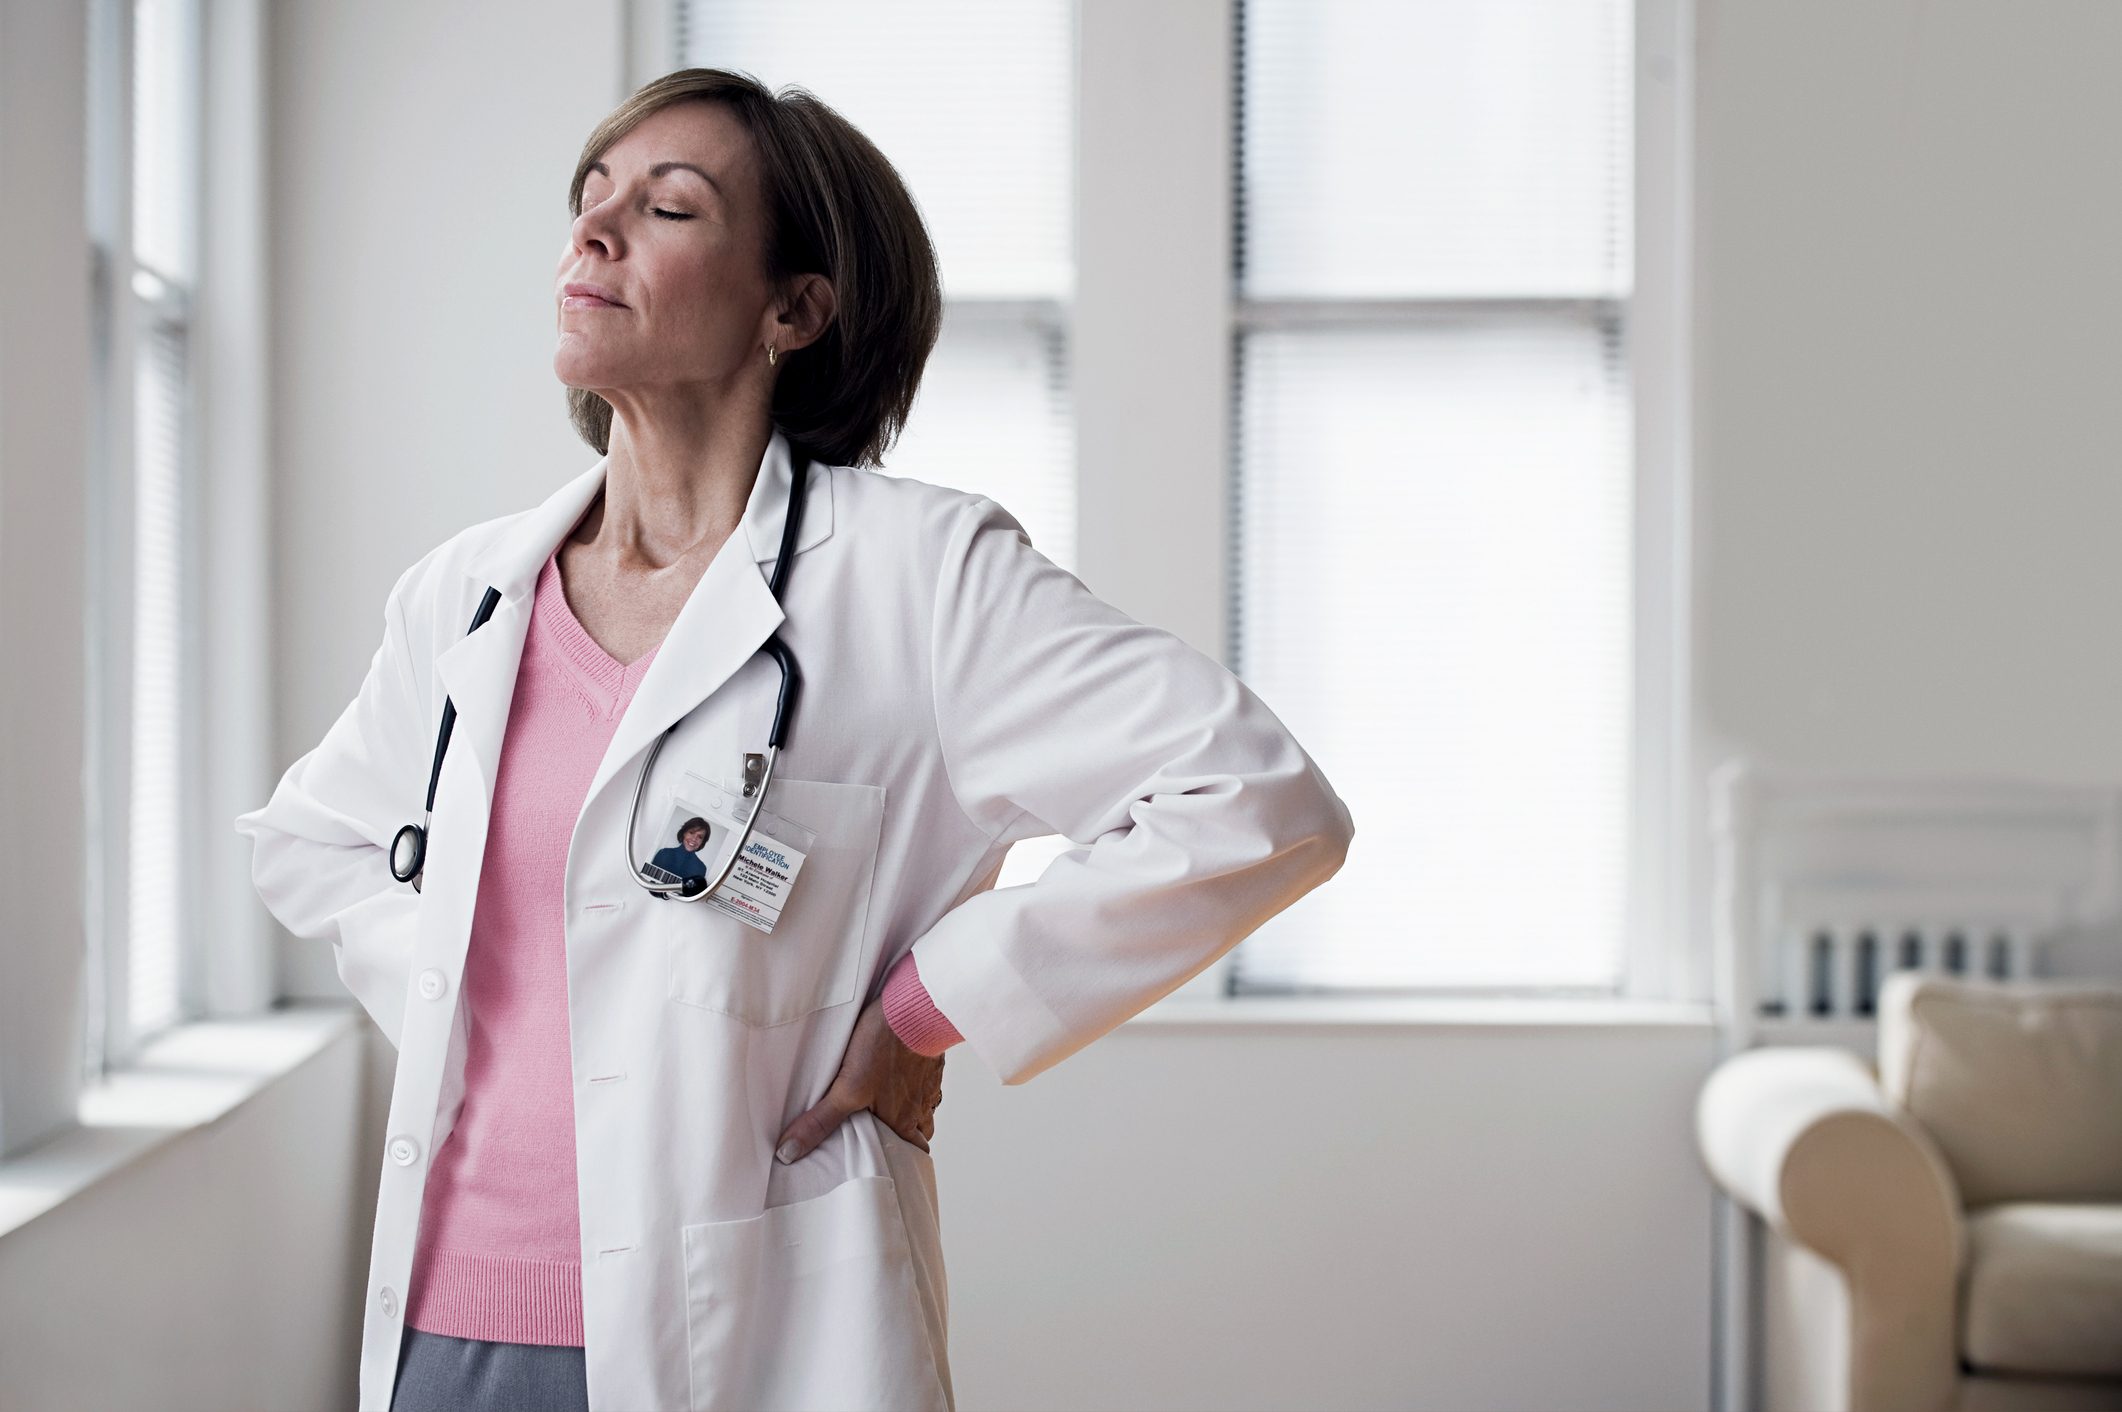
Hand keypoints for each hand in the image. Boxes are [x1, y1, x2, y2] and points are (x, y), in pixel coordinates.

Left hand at [776, 991, 945, 1161]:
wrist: (916, 1008)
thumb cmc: (885, 1047)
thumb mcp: (846, 1089)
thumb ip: (821, 1122)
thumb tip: (790, 1152)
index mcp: (903, 1120)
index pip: (912, 1152)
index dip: (903, 1157)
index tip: (890, 1160)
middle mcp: (921, 1106)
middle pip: (921, 1132)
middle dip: (907, 1136)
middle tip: (887, 1134)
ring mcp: (929, 1082)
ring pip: (925, 1107)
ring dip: (912, 1110)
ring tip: (892, 1105)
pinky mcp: (931, 1059)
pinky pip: (928, 1079)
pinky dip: (916, 1081)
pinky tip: (901, 1071)